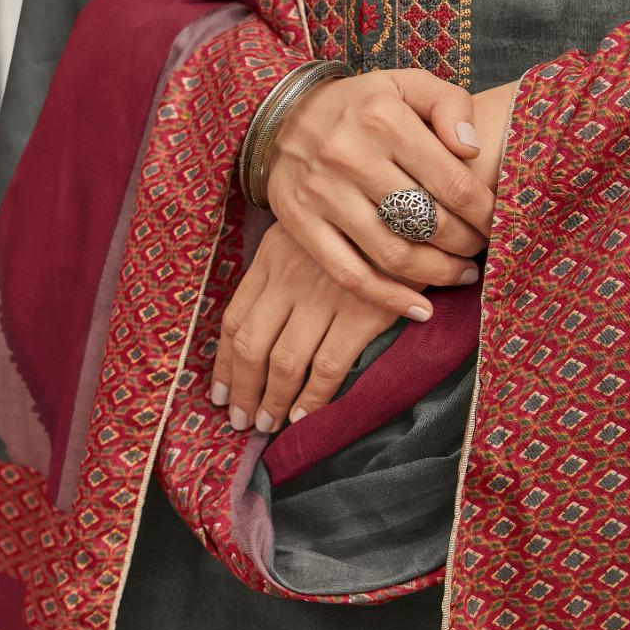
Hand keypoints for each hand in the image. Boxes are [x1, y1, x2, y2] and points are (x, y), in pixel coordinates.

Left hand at [212, 223, 407, 431]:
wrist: (410, 204)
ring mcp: (324, 296)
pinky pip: (328, 366)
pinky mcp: (362, 312)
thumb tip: (257, 323)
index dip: (222, 364)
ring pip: (284, 361)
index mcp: (270, 258)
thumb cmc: (356, 221)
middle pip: (251, 346)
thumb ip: (279, 269)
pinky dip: (313, 397)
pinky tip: (304, 415)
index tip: (219, 394)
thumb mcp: (304, 232)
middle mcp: (289, 278)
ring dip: (272, 400)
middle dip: (243, 390)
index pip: (233, 320)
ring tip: (269, 425)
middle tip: (242, 421)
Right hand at [266, 68, 494, 320]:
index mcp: (383, 119)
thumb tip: (473, 149)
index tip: (497, 222)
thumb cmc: (358, 105)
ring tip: (460, 273)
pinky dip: (389, 298)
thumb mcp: (406, 84)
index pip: (453, 182)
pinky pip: (349, 273)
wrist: (280, 117)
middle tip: (479, 248)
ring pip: (393, 253)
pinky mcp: (299, 223)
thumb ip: (449, 104)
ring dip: (437, 273)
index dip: (485, 212)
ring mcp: (321, 193)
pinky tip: (419, 308)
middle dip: (466, 243)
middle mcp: (349, 156)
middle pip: (427, 221)